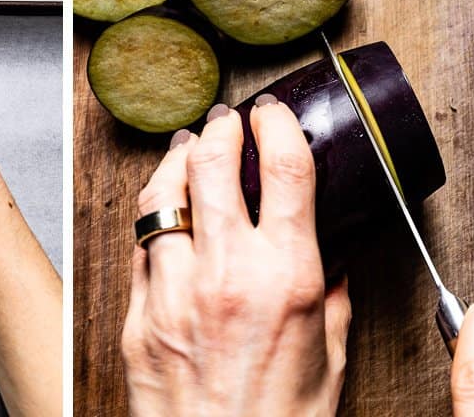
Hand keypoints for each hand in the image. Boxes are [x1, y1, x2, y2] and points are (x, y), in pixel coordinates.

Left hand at [122, 99, 350, 415]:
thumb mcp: (331, 359)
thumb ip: (335, 298)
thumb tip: (336, 259)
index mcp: (287, 279)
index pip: (284, 170)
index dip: (277, 125)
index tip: (274, 113)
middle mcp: (227, 275)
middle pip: (213, 164)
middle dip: (221, 129)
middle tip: (226, 121)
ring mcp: (173, 292)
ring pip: (163, 195)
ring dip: (177, 161)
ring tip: (188, 148)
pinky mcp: (136, 314)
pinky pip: (139, 244)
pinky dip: (152, 214)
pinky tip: (164, 207)